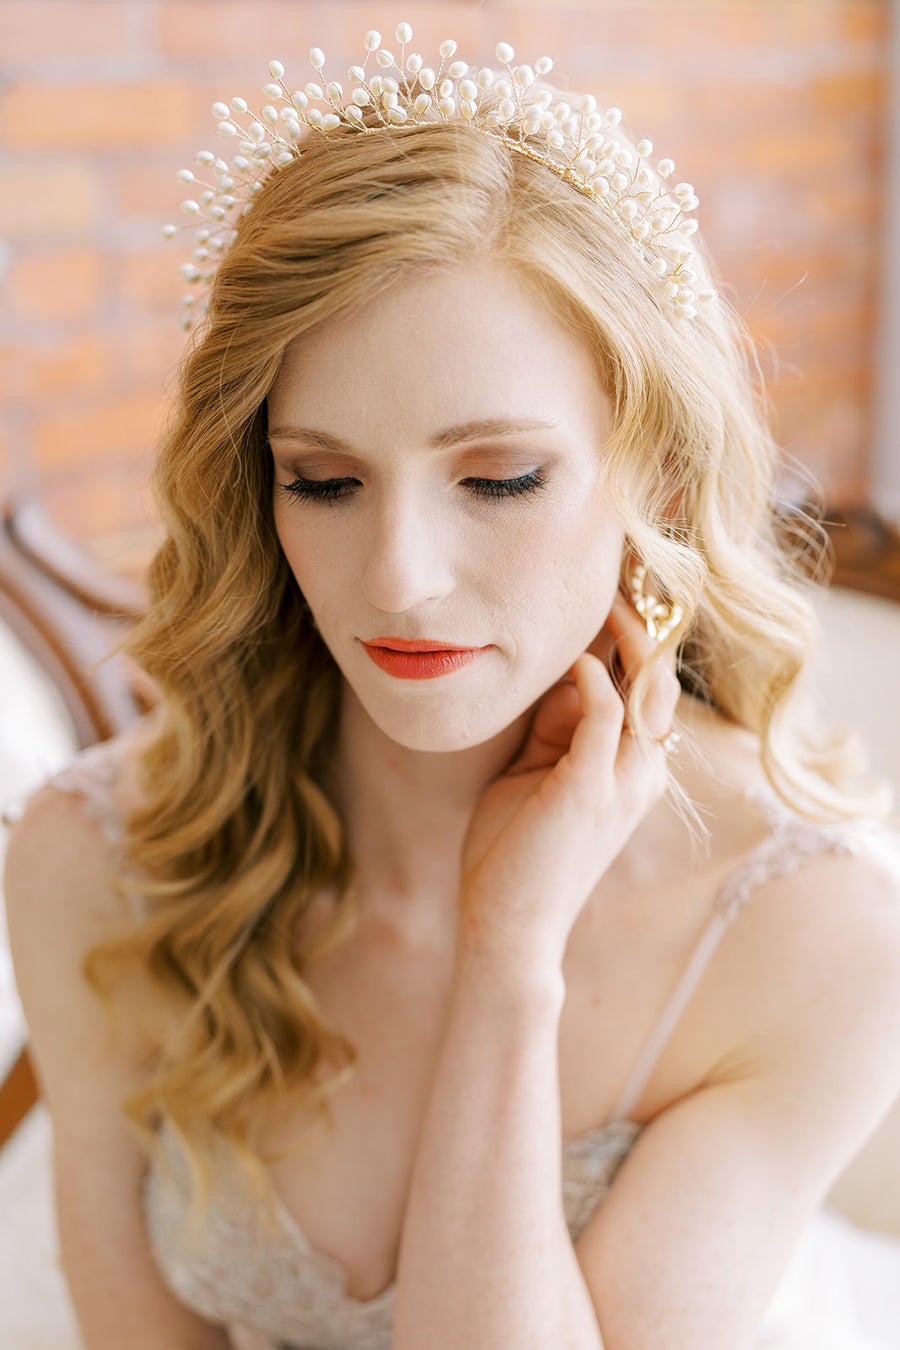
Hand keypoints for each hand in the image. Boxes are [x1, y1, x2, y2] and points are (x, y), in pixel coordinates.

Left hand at [458, 589, 680, 968]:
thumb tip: (565, 670)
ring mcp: (623, 779)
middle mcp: (642, 768)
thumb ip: (556, 724)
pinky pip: (607, 710)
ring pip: (649, 683)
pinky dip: (593, 674)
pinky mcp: (591, 787)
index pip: (647, 681)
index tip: (607, 583)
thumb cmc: (513, 851)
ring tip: (600, 593)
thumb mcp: (536, 771)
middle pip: (660, 673)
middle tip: (610, 572)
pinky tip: (570, 655)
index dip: (635, 630)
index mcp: (633, 764)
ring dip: (626, 633)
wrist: (506, 924)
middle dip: (642, 617)